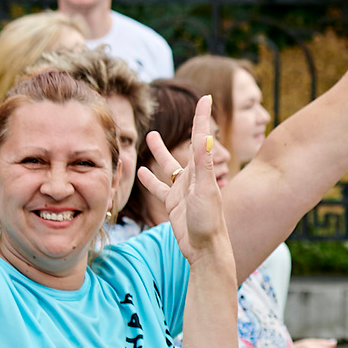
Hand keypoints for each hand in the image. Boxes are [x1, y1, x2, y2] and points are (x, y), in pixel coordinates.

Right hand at [135, 94, 229, 264]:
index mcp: (202, 171)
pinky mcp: (173, 204)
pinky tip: (139, 171)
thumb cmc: (208, 221)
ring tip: (150, 135)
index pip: (201, 137)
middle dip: (183, 130)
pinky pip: (158, 188)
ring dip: (160, 152)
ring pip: (168, 166)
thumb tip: (205, 137)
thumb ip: (203, 165)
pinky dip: (149, 180)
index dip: (202, 117)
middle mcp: (193, 178)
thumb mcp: (205, 191)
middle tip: (182, 110)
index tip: (205, 97)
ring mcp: (182, 191)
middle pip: (186, 148)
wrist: (205, 249)